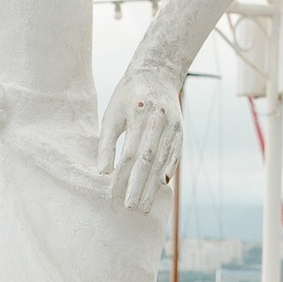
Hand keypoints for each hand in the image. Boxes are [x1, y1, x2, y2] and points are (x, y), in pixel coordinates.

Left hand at [95, 59, 184, 211]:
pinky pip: (174, 154)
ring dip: (153, 185)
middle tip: (131, 208)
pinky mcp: (180, 130)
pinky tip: (162, 186)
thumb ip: (107, 143)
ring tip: (143, 205)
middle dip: (139, 186)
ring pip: (162, 160)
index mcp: (138, 113)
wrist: (157, 73)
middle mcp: (158, 119)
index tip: (113, 196)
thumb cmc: (127, 96)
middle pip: (148, 160)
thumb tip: (103, 173)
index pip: (129, 153)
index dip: (121, 176)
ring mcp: (173, 125)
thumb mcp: (112, 114)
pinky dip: (168, 170)